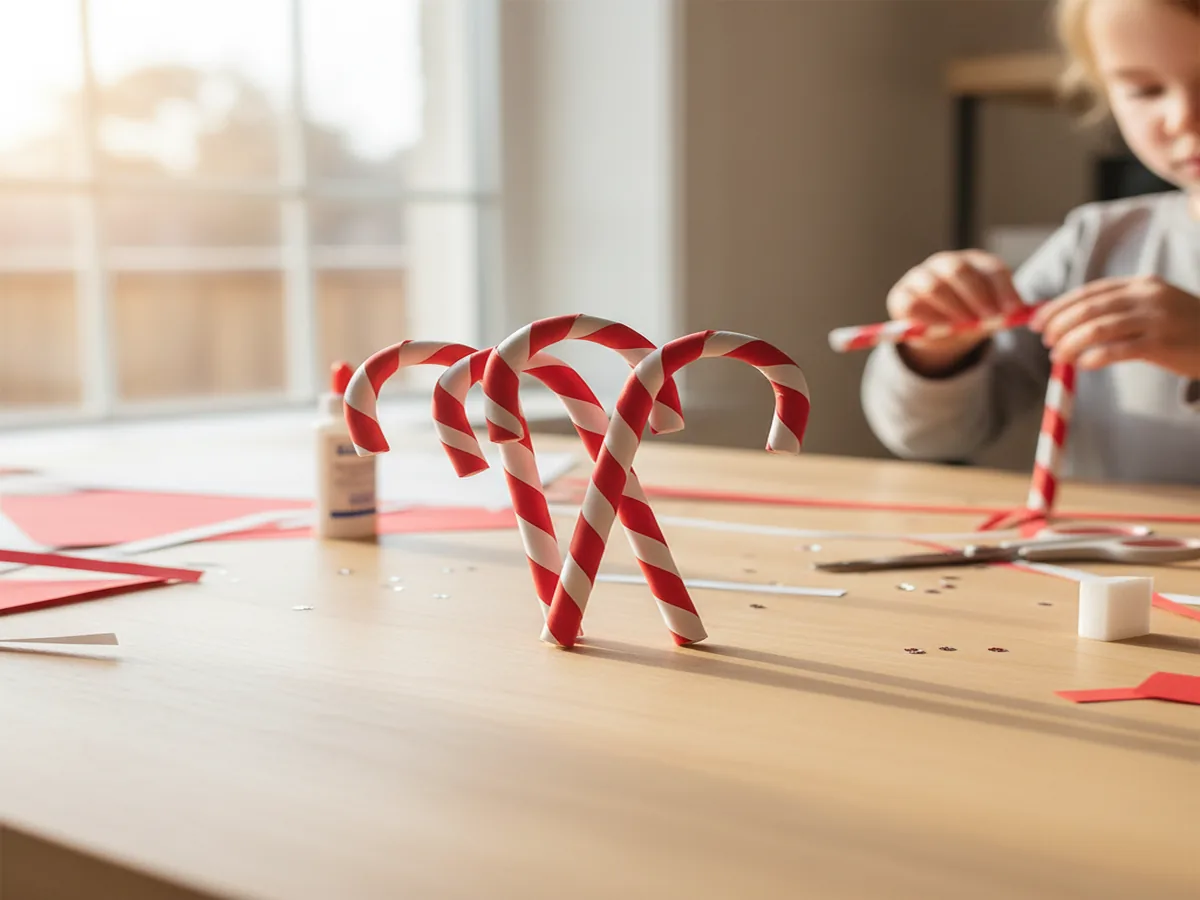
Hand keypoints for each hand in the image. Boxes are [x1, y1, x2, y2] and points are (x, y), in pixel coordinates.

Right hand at [887, 250, 1024, 375]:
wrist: (940, 331)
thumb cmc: (970, 317)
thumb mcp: (990, 314)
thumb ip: (1002, 313)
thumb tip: (1018, 314)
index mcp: (974, 262)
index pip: (991, 269)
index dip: (1003, 290)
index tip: (1012, 312)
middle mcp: (945, 263)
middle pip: (959, 271)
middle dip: (977, 297)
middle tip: (988, 319)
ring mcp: (920, 276)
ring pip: (934, 286)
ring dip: (953, 309)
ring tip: (964, 326)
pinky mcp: (900, 295)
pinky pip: (912, 304)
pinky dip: (928, 318)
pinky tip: (942, 329)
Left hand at [1030, 276, 1199, 377]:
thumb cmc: (1184, 329)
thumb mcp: (1154, 307)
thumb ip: (1119, 310)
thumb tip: (1072, 324)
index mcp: (1141, 285)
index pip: (1090, 292)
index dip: (1059, 306)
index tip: (1038, 321)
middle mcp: (1147, 297)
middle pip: (1090, 308)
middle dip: (1060, 324)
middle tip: (1044, 340)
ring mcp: (1156, 319)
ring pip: (1099, 328)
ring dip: (1071, 342)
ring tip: (1057, 355)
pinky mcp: (1162, 344)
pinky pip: (1119, 350)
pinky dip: (1095, 357)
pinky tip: (1082, 365)